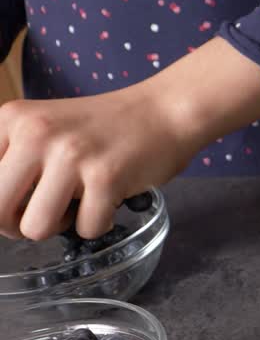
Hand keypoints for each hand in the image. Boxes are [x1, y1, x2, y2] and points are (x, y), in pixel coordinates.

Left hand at [0, 37, 259, 240]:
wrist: (164, 110)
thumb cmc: (107, 126)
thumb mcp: (45, 127)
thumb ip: (15, 157)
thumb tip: (1, 213)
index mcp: (12, 119)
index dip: (2, 204)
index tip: (22, 201)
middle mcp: (36, 133)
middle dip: (18, 226)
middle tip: (42, 215)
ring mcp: (71, 155)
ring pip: (36, 228)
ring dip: (59, 227)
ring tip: (77, 206)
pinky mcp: (106, 177)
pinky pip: (85, 229)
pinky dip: (97, 224)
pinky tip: (107, 201)